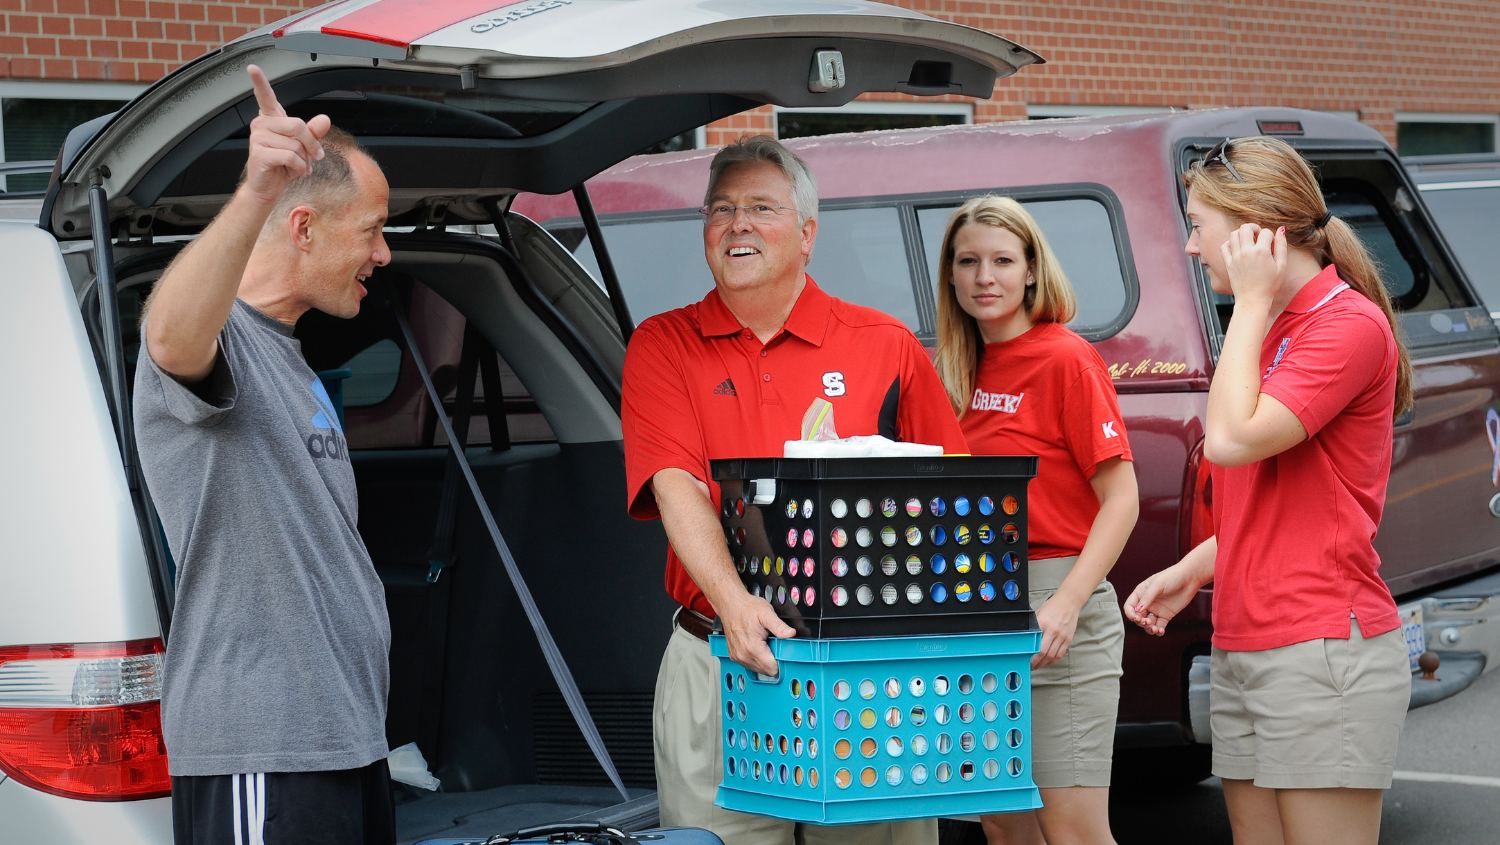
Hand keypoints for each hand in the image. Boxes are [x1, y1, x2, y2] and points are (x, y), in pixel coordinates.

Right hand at [243, 65, 330, 203]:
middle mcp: (262, 125)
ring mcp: (258, 138)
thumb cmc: (283, 166)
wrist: (269, 189)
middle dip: (312, 144)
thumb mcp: (303, 148)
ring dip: (305, 160)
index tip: (252, 68)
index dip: (259, 82)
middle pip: (297, 125)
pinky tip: (295, 171)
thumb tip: (324, 120)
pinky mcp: (259, 153)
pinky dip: (299, 166)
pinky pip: (289, 156)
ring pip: (295, 144)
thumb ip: (313, 132)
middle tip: (316, 157)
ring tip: (299, 166)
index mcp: (271, 119)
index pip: (265, 97)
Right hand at [718, 593, 793, 676]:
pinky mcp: (734, 656)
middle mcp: (743, 655)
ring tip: (765, 644)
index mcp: (753, 647)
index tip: (783, 652)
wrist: (730, 605)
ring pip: (758, 669)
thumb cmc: (746, 608)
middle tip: (774, 644)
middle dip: (773, 660)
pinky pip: (750, 665)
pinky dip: (756, 659)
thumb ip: (780, 626)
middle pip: (767, 671)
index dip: (781, 662)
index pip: (772, 669)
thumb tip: (791, 634)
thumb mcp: (767, 613)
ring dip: (765, 660)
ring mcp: (738, 657)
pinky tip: (757, 646)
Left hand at [1032, 593, 1081, 668]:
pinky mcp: (1068, 639)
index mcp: (1043, 624)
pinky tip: (1048, 662)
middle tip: (1030, 666)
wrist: (1069, 602)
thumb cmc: (1052, 607)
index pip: (1035, 645)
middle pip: (1044, 654)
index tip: (1025, 660)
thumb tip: (1024, 638)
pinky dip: (1053, 660)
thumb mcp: (1038, 614)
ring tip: (1038, 666)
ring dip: (1044, 664)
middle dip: (1036, 663)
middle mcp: (1053, 631)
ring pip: (1052, 656)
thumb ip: (1033, 626)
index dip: (1030, 656)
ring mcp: (1062, 636)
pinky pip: (1060, 654)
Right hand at [1122, 563, 1201, 635]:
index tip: (1136, 618)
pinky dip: (1158, 631)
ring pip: (1148, 623)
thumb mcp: (1158, 584)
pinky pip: (1159, 625)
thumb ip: (1147, 597)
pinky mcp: (1166, 615)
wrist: (1189, 578)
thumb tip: (1138, 609)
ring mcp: (1156, 609)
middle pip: (1138, 617)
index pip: (1130, 606)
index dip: (1130, 614)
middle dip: (1141, 622)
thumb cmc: (1172, 577)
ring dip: (1149, 629)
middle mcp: (1147, 602)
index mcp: (1141, 593)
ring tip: (1155, 629)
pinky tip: (1161, 631)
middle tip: (1148, 623)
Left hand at [1221, 223, 1286, 304]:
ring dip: (1241, 233)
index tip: (1271, 244)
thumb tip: (1281, 229)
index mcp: (1261, 252)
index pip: (1265, 232)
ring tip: (1248, 241)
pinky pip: (1224, 246)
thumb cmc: (1269, 285)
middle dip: (1253, 228)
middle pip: (1246, 227)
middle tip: (1257, 235)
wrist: (1253, 300)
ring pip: (1233, 234)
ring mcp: (1235, 257)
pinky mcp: (1228, 263)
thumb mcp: (1281, 266)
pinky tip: (1237, 248)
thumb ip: (1281, 246)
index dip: (1270, 236)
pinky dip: (1229, 243)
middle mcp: (1246, 252)